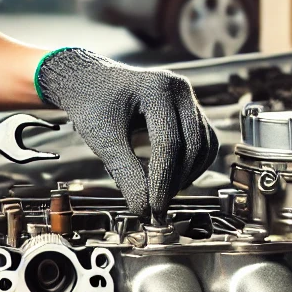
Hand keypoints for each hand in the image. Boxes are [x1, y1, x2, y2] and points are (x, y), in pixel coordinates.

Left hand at [35, 47, 217, 220]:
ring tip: (163, 195)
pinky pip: (203, 142)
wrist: (88, 81)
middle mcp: (179, 88)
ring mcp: (188, 97)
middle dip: (176, 181)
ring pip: (204, 145)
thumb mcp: (103, 138)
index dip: (162, 180)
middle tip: (157, 208)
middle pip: (192, 145)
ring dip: (187, 175)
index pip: (169, 143)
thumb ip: (124, 173)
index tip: (151, 208)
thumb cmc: (91, 104)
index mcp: (156, 88)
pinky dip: (191, 164)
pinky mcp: (190, 110)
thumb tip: (142, 210)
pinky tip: (172, 180)